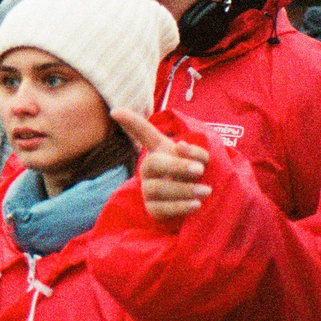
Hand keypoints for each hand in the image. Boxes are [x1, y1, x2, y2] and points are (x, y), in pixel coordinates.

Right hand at [111, 108, 212, 223]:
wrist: (202, 202)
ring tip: (206, 191)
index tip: (115, 111)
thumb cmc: (197, 176)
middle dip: (177, 166)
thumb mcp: (200, 159)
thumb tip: (180, 146)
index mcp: (160, 151)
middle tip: (200, 170)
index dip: (131, 121)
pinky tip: (196, 204)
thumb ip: (193, 150)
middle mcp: (149, 169)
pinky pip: (160, 209)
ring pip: (156, 189)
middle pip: (153, 164)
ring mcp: (148, 189)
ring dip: (183, 189)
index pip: (144, 133)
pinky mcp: (153, 210)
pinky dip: (179, 207)